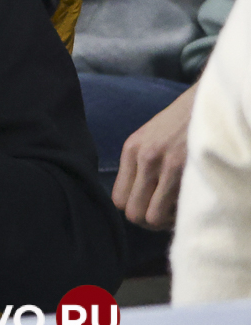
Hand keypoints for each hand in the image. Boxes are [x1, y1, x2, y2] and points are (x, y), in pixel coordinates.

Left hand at [111, 83, 195, 229]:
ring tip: (178, 212)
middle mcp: (143, 157)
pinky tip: (189, 205)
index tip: (151, 208)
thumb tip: (138, 199)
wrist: (207, 102)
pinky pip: (174, 208)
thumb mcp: (151, 138)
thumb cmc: (182, 123)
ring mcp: (165, 164)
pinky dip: (181, 214)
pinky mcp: (186, 168)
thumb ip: (141, 164)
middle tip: (166, 217)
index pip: (118, 199)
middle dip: (148, 221)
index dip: (135, 209)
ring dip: (166, 222)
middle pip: (132, 212)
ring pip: (151, 216)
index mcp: (131, 150)